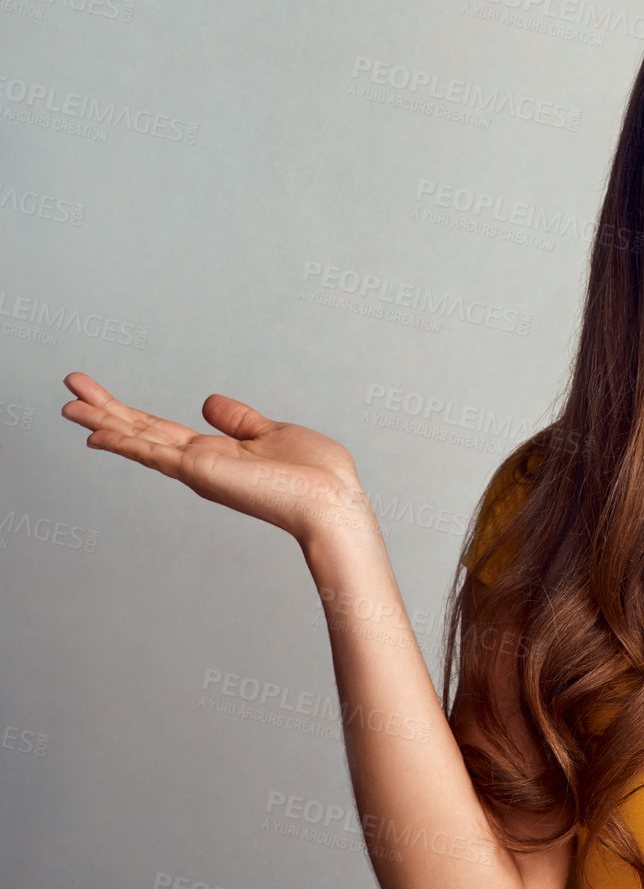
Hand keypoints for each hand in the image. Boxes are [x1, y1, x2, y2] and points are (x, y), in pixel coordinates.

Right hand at [60, 371, 377, 548]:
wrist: (331, 502)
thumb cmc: (316, 476)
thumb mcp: (273, 431)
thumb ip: (239, 420)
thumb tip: (208, 402)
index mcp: (218, 452)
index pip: (162, 429)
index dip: (129, 413)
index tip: (98, 396)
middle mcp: (201, 463)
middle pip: (141, 431)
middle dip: (104, 410)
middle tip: (69, 387)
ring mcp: (199, 468)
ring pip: (140, 439)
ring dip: (103, 421)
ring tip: (66, 403)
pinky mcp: (203, 472)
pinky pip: (155, 454)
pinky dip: (125, 442)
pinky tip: (95, 432)